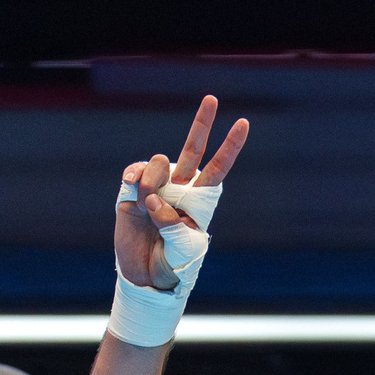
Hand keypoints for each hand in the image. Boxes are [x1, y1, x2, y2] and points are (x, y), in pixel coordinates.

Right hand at [114, 95, 247, 290]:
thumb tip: (155, 199)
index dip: (230, 146)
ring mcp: (155, 187)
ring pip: (159, 164)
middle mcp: (180, 188)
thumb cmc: (174, 264)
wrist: (145, 276)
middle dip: (203, 123)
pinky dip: (134, 180)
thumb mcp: (183, 248)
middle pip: (193, 149)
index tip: (243, 123)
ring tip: (149, 209)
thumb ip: (173, 223)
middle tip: (213, 98)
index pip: (218, 168)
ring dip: (154, 183)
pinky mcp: (131, 192)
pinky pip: (134, 173)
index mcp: (200, 200)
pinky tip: (134, 195)